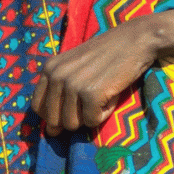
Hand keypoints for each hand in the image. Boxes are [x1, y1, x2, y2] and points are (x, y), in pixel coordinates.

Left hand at [31, 16, 173, 135]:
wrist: (135, 40)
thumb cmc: (107, 56)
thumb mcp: (74, 68)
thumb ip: (59, 93)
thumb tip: (51, 132)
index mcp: (49, 68)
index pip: (37, 107)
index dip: (54, 115)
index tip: (71, 109)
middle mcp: (57, 75)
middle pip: (54, 120)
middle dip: (73, 119)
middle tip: (90, 102)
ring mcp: (73, 84)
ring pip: (71, 124)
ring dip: (89, 116)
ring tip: (101, 96)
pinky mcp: (92, 93)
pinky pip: (92, 122)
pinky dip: (104, 114)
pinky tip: (110, 96)